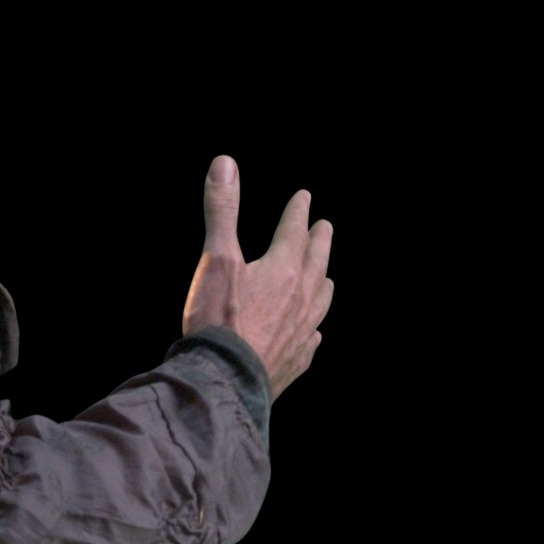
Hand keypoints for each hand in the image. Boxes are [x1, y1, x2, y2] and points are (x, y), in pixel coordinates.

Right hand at [179, 155, 334, 395]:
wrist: (224, 379)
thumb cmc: (218, 319)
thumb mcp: (216, 258)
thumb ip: (223, 210)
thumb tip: (225, 164)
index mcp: (284, 270)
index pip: (295, 231)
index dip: (298, 212)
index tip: (305, 198)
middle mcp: (301, 299)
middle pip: (317, 263)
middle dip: (320, 241)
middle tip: (326, 227)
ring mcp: (301, 332)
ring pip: (321, 300)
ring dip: (323, 282)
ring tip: (326, 277)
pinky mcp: (295, 360)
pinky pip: (312, 339)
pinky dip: (314, 329)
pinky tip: (313, 333)